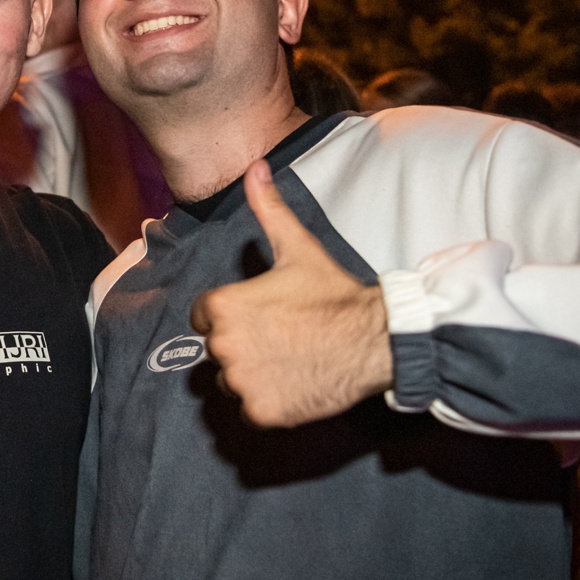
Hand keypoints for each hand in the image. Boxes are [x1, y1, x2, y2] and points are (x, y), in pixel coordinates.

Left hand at [189, 159, 391, 426]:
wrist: (374, 340)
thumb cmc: (333, 294)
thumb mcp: (297, 247)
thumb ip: (268, 208)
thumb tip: (256, 166)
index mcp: (222, 306)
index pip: (204, 316)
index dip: (233, 314)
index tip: (264, 314)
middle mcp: (223, 346)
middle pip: (217, 349)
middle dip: (243, 344)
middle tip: (283, 335)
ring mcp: (241, 382)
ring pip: (232, 381)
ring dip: (252, 374)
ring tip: (290, 357)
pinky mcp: (261, 412)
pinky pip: (250, 409)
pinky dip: (268, 401)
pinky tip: (295, 382)